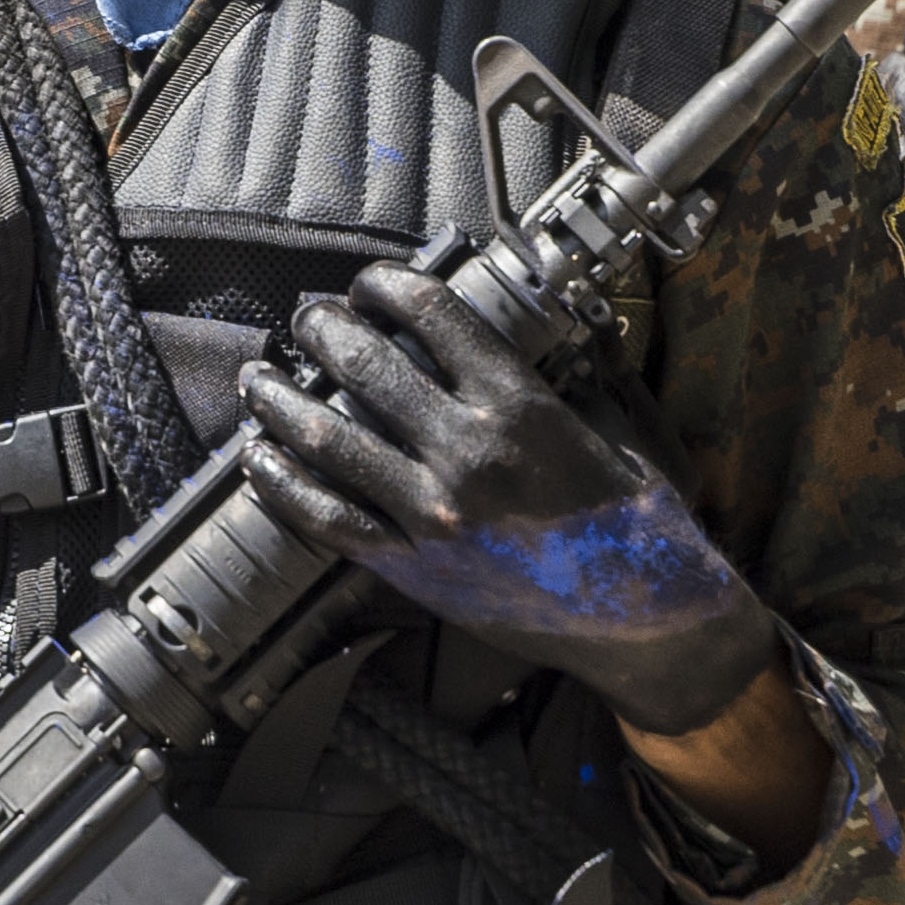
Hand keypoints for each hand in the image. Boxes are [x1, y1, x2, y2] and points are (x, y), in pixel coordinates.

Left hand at [239, 265, 787, 737]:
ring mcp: (434, 515)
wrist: (647, 621)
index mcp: (520, 406)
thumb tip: (532, 328)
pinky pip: (329, 520)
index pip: (432, 315)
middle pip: (366, 366)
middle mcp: (468, 454)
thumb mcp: (614, 426)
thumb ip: (562, 374)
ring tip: (258, 377)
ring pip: (330, 439)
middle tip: (308, 317)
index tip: (370, 283)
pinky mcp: (414, 568)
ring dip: (281, 399)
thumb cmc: (637, 523)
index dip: (387, 285)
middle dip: (323, 328)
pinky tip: (260, 456)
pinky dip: (283, 484)